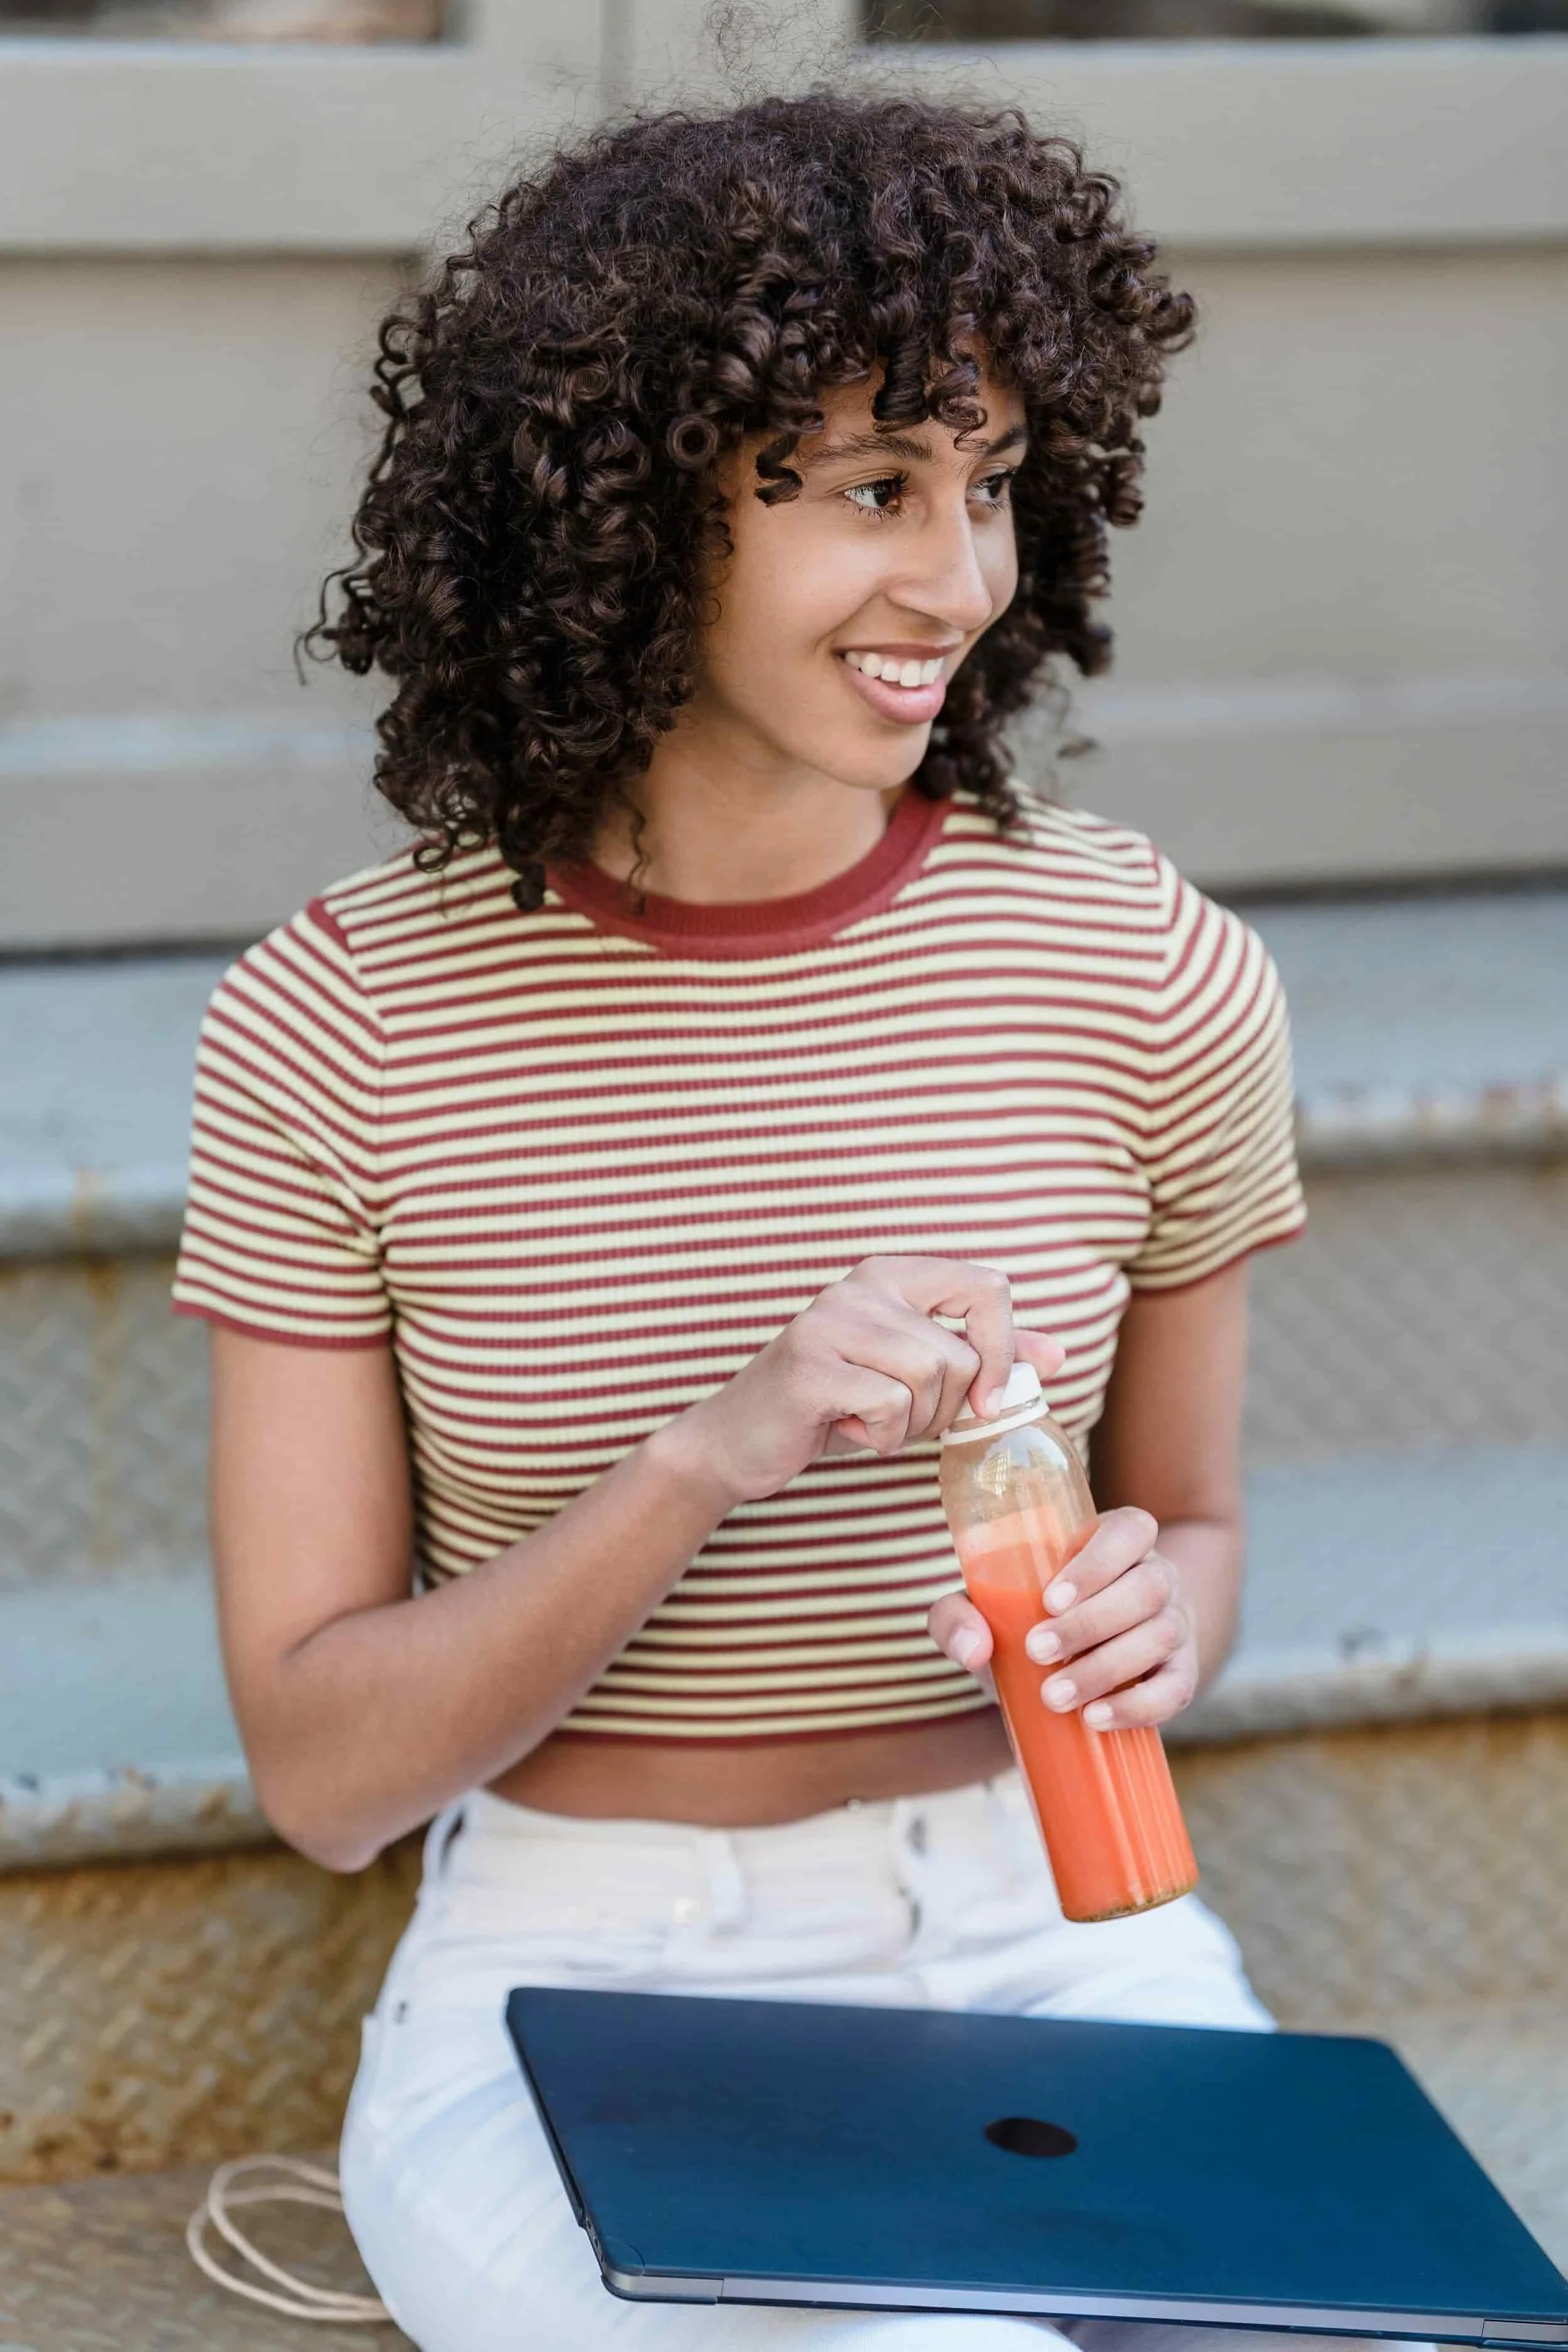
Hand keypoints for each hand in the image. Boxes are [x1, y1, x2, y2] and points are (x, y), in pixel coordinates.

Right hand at [673, 1256, 1064, 1507]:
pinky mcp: (809, 1365)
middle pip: (961, 1353)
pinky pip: (890, 1406)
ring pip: (930, 1378)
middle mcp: (861, 1285)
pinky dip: (878, 1437)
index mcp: (893, 1274)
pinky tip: (843, 1429)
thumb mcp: (916, 1377)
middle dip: (943, 1408)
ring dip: (910, 1424)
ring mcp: (831, 1320)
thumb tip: (1058, 1355)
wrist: (742, 1441)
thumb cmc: (836, 1406)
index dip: (1004, 1350)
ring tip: (867, 1419)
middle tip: (897, 1415)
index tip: (988, 1399)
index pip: (989, 1287)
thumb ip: (985, 1358)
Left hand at [927, 1507, 1199, 1731]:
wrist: (1066, 1664)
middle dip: (1091, 1623)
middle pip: (1147, 1588)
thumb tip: (974, 1649)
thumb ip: (958, 1617)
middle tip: (1038, 1651)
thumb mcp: (985, 1609)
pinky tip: (1096, 1718)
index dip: (1098, 1562)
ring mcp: (1174, 1625)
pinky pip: (1175, 1689)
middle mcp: (1155, 1576)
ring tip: (1054, 1696)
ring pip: (1161, 1636)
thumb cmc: (1024, 1620)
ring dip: (1106, 1668)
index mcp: (1117, 1541)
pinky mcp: (1180, 1675)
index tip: (1050, 1600)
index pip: (1131, 1530)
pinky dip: (1138, 1706)